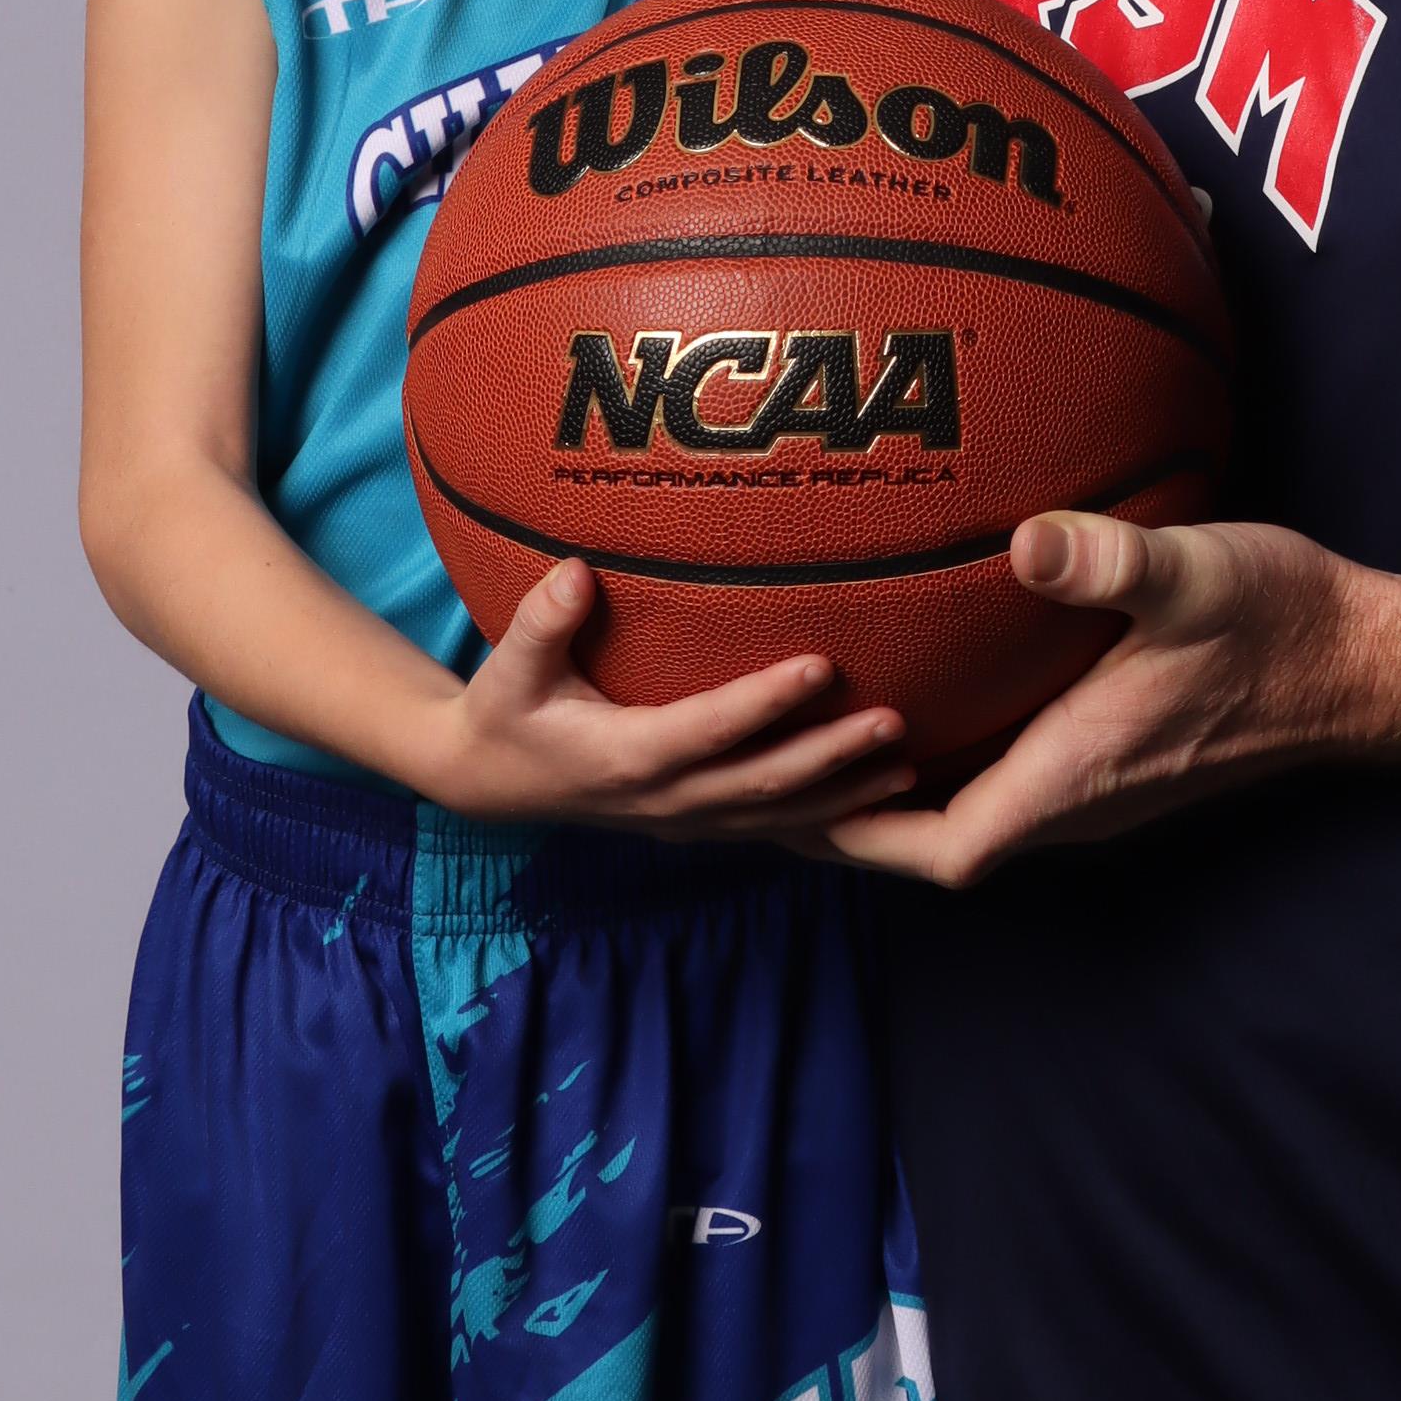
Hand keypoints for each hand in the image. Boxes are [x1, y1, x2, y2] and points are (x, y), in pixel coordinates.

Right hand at [419, 559, 916, 841]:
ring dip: (844, 792)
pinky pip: (774, 828)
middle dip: (831, 756)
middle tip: (893, 721)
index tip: (821, 666)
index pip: (709, 730)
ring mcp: (686, 820)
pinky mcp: (701, 824)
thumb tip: (575, 572)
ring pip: (778, 817)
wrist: (493, 781)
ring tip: (908, 766)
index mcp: (625, 757)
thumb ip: (542, 622)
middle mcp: (665, 799)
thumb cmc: (509, 710)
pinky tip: (880, 794)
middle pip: (763, 784)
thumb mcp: (509, 668)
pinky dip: (829, 816)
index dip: (766, 703)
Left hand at [826, 516, 1400, 887]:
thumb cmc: (1281, 621)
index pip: (943, 850)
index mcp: (1079, 775)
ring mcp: (1103, 786)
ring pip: (975, 814)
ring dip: (900, 791)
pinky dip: (952, 756)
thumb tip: (1030, 543)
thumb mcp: (1193, 574)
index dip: (856, 836)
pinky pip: (1012, 779)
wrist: (1367, 661)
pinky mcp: (1121, 758)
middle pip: (941, 843)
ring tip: (825, 740)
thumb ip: (1109, 564)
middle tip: (771, 770)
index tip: (782, 800)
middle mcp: (1082, 800)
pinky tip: (926, 695)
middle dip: (852, 818)